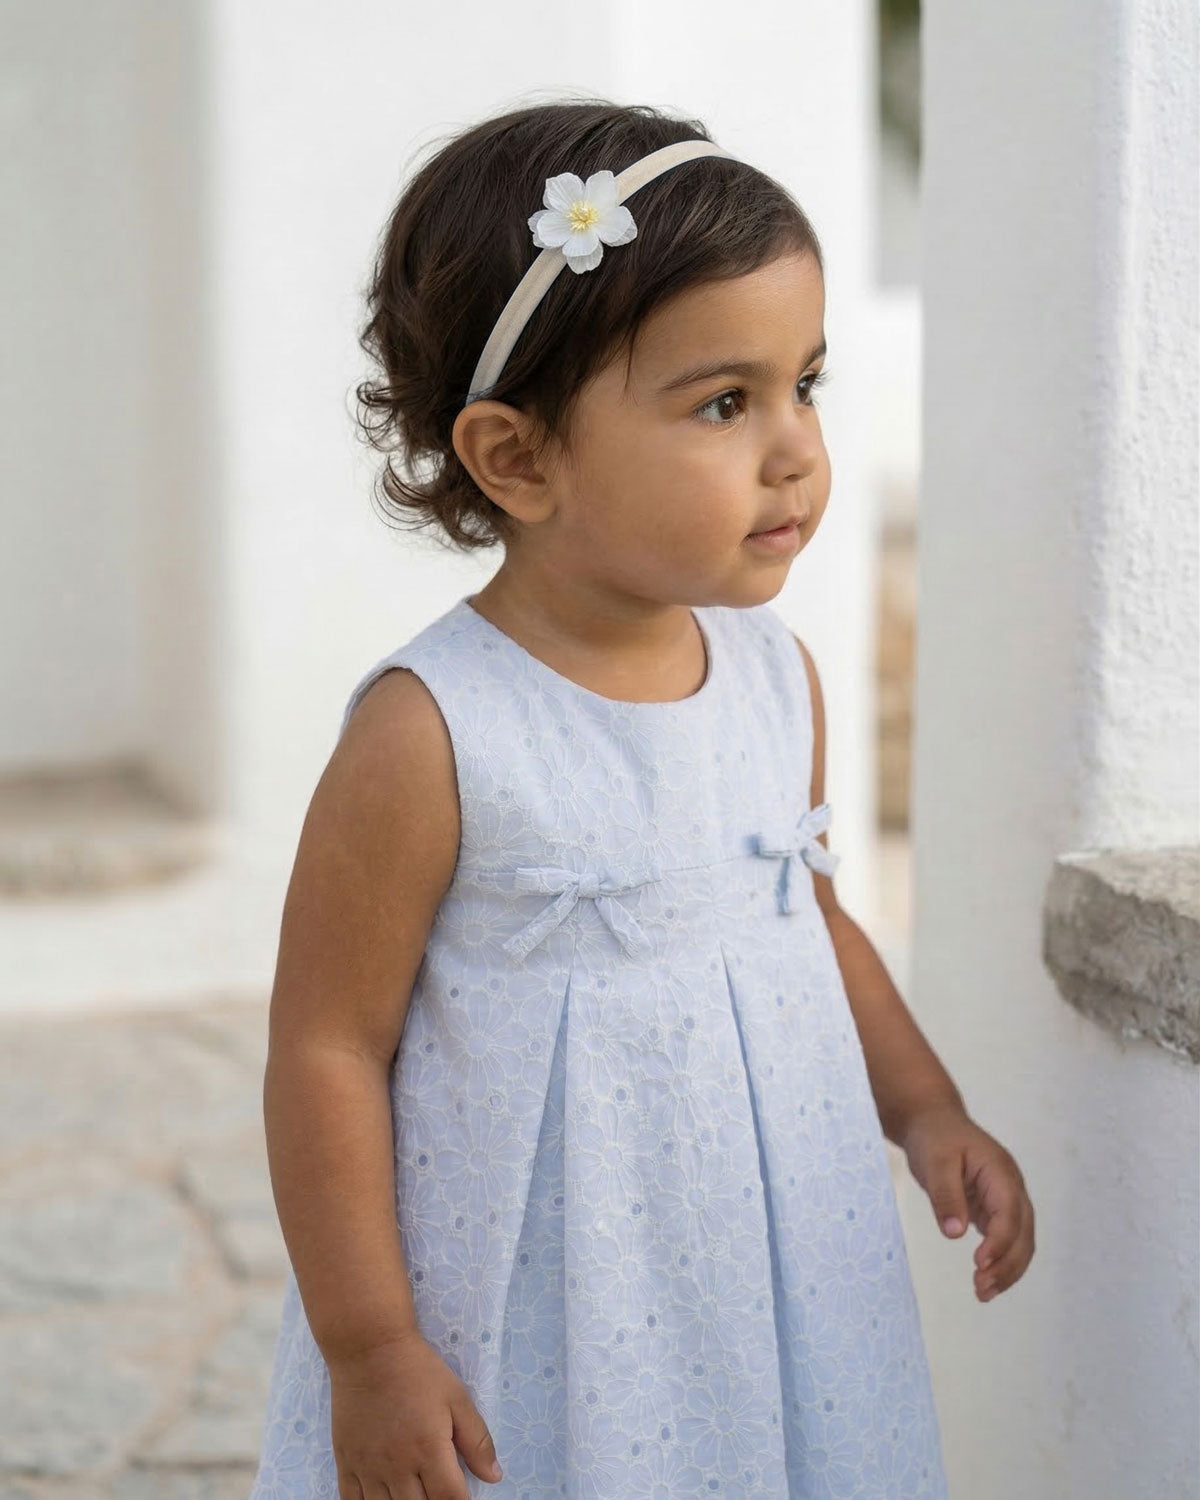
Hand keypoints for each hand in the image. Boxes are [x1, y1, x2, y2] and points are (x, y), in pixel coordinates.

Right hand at [327, 1327, 502, 1496]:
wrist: (369, 1349)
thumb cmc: (418, 1371)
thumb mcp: (457, 1398)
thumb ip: (477, 1441)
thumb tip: (494, 1476)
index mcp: (429, 1450)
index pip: (450, 1499)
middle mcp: (397, 1466)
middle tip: (439, 1491)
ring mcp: (368, 1467)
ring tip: (415, 1494)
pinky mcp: (345, 1462)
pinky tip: (383, 1499)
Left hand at [899, 1101, 1035, 1302]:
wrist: (933, 1122)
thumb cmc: (934, 1138)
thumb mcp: (935, 1162)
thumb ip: (945, 1196)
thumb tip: (955, 1234)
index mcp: (1001, 1172)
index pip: (1010, 1214)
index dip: (999, 1242)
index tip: (979, 1265)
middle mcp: (1011, 1188)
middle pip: (1023, 1234)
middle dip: (1007, 1265)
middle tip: (981, 1289)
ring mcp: (1007, 1199)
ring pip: (1020, 1242)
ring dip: (1007, 1270)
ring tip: (983, 1294)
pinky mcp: (995, 1210)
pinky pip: (1006, 1240)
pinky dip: (1000, 1262)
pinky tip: (985, 1281)